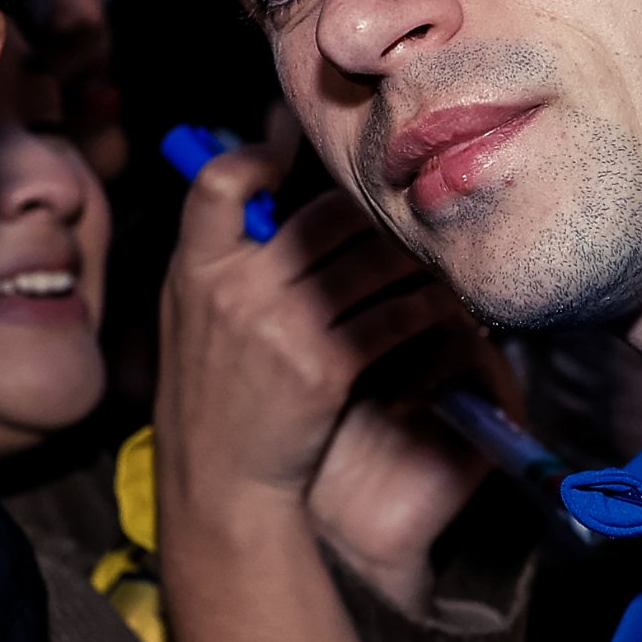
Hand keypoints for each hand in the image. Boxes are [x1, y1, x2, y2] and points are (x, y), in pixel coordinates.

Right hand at [157, 125, 473, 641]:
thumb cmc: (214, 399)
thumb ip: (221, 255)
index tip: (293, 154)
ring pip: (373, 260)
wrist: (222, 487)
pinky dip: (430, 310)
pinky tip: (448, 314)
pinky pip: (396, 315)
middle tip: (411, 213)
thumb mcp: (192, 319)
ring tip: (440, 262)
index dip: (260, 153)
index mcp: (196, 271)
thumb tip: (264, 177)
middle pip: (325, 214)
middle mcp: (236, 289)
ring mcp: (280, 326)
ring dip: (416, 259)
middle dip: (374, 213)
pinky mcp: (325, 366)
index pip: (218, 183)